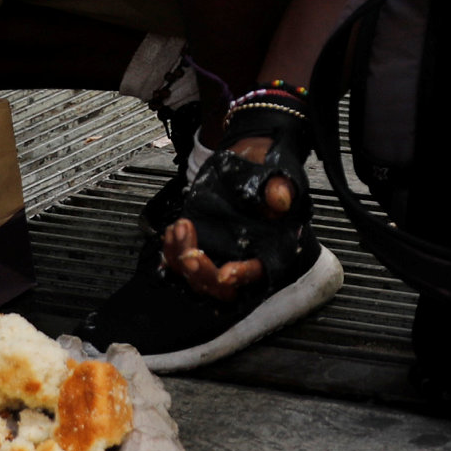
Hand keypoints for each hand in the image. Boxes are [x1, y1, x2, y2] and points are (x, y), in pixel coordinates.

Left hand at [154, 139, 296, 298]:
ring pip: (196, 278)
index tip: (226, 274)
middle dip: (203, 275)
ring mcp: (219, 255)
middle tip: (191, 254)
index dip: (242, 275)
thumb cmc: (266, 171)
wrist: (248, 162)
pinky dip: (172, 252)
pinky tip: (172, 231)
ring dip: (182, 259)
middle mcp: (243, 258)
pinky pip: (180, 262)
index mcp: (270, 247)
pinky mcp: (200, 246)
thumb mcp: (278, 174)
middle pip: (222, 288)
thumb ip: (279, 188)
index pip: (258, 271)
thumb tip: (279, 199)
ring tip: (180, 228)